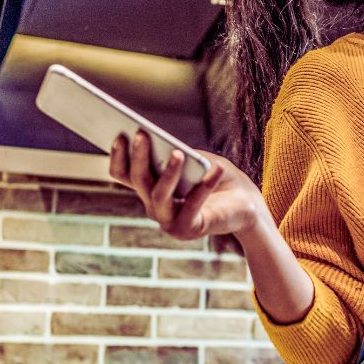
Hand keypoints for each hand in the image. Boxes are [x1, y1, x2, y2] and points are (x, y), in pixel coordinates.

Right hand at [108, 132, 262, 240]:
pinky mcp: (189, 229)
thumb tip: (168, 150)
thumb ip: (180, 154)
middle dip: (138, 156)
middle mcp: (154, 206)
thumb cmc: (218, 175)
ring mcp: (168, 221)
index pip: (124, 174)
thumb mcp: (198, 159)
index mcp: (150, 188)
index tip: (119, 135)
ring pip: (159, 195)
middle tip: (141, 134)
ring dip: (168, 173)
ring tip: (178, 153)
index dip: (118, 156)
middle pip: (139, 180)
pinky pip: (193, 206)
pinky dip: (204, 186)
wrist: (246, 203)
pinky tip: (215, 169)